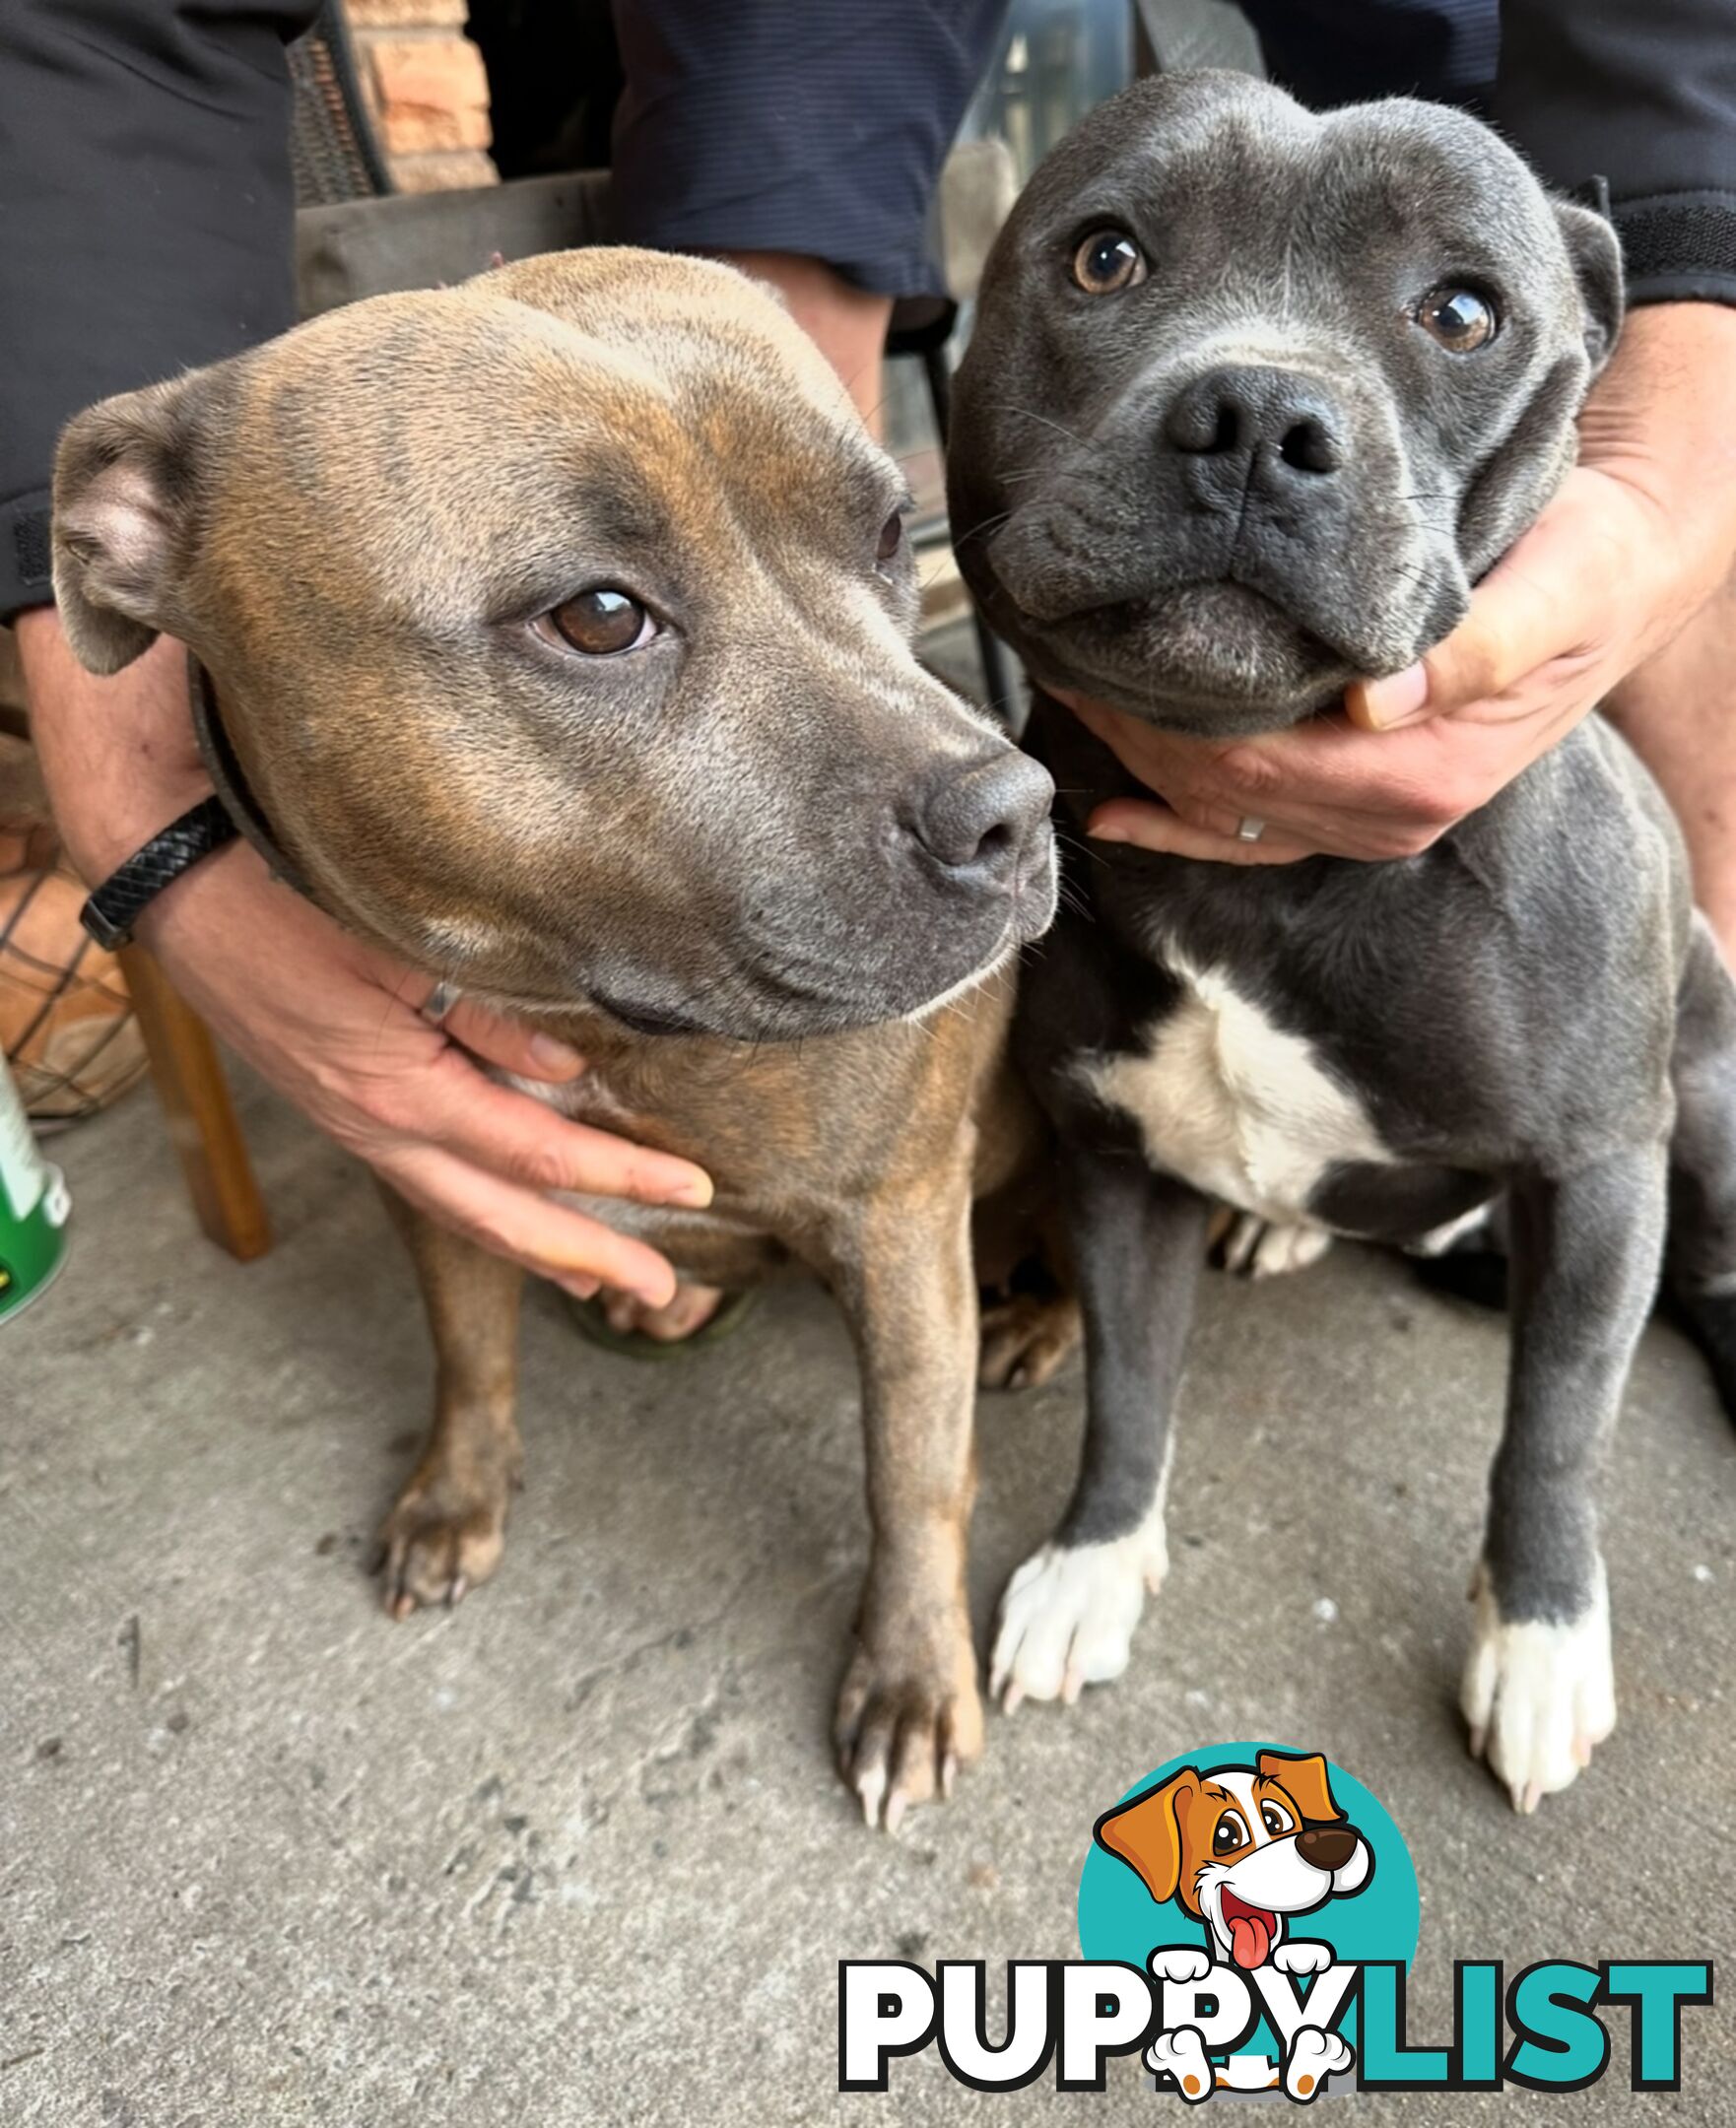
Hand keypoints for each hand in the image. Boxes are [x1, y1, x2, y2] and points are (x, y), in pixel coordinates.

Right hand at [18, 612, 710, 1301]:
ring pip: (460, 1212)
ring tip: (595, 1280)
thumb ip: (493, 1017)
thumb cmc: (289, 900)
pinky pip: (428, 1183)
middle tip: (658, 1292)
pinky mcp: (345, 1111)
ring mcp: (356, 1127)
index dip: (621, 1177)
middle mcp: (379, 1127)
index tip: (694, 1190)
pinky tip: (510, 1215)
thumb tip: (573, 1074)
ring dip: (533, 1249)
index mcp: (403, 1089)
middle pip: (501, 1216)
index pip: (538, 1152)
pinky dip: (481, 1212)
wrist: (180, 886)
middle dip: (586, 1255)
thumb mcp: (401, 946)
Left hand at [1067, 303, 1735, 864]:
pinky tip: (1116, 812)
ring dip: (1143, 769)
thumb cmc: (1587, 566)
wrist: (1620, 577)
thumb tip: (1376, 701)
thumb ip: (1476, 647)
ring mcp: (1373, 818)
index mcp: (1426, 773)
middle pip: (1226, 793)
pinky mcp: (1361, 802)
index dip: (1165, 722)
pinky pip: (1253, 835)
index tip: (1095, 662)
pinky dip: (1178, 825)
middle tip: (1058, 665)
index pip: (1260, 764)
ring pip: (1227, 815)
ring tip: (1071, 703)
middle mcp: (1393, 814)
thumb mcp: (1555, 589)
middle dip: (1135, 736)